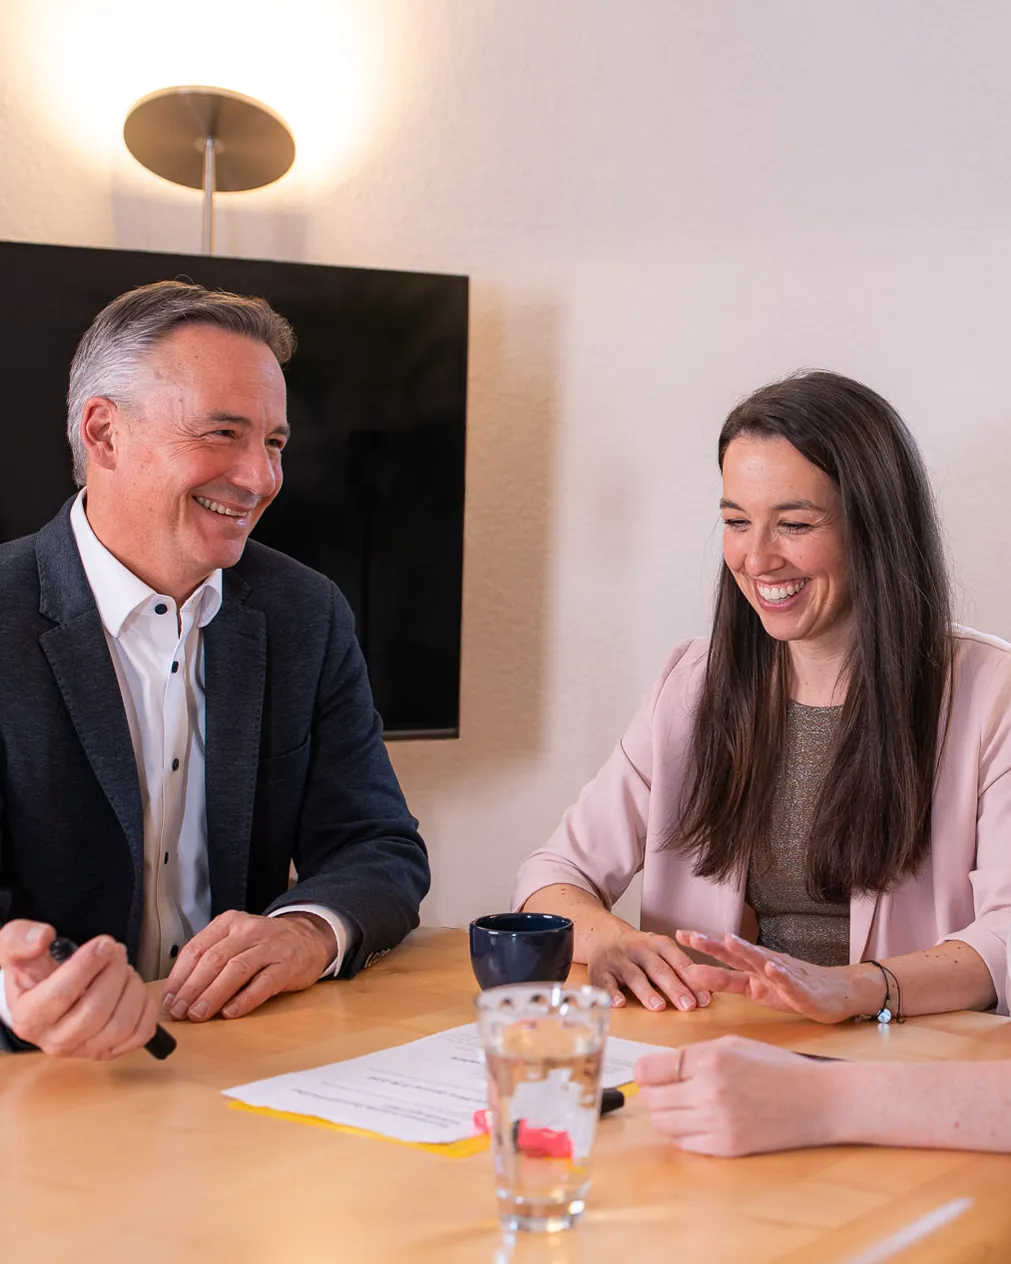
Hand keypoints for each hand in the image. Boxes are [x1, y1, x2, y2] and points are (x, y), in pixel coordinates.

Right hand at [0, 920, 157, 1059]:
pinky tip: (133, 987)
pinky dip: (145, 1007)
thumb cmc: (32, 970)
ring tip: (124, 968)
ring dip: (131, 988)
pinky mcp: (109, 1051)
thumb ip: (21, 938)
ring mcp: (84, 1049)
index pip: (61, 995)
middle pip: (95, 1011)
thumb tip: (43, 938)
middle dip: (114, 973)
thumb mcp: (14, 947)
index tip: (104, 943)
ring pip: (121, 1025)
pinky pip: (140, 1034)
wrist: (42, 993)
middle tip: (116, 951)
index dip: (88, 965)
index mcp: (30, 1017)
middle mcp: (55, 1041)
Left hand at [162, 910, 336, 1022]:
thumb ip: (210, 958)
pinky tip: (230, 1012)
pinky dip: (244, 999)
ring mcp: (270, 947)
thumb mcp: (235, 939)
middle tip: (180, 1011)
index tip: (169, 999)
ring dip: (213, 995)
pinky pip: (263, 983)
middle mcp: (249, 930)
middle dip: (192, 989)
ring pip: (235, 970)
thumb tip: (179, 992)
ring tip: (198, 1015)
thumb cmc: (264, 945)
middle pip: (213, 959)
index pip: (197, 948)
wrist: (308, 938)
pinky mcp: (287, 965)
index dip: (179, 976)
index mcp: (230, 922)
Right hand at [586, 924, 710, 1012]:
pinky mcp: (601, 971)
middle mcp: (640, 950)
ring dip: (647, 991)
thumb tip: (710, 993)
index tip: (705, 999)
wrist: (602, 937)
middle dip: (675, 987)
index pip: (679, 962)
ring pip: (634, 975)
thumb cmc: (640, 952)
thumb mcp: (661, 952)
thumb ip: (682, 970)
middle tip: (688, 1005)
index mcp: (659, 944)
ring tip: (659, 1007)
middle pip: (659, 969)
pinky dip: (611, 993)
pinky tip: (619, 1004)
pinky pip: (606, 982)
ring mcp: (619, 960)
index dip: (692, 980)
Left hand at [635, 1035, 833, 1155]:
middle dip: (654, 1093)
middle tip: (668, 1089)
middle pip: (651, 1099)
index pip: (650, 1070)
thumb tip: (659, 1067)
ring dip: (667, 1114)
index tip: (649, 1073)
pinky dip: (685, 1133)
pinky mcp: (726, 1147)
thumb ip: (694, 1054)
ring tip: (686, 1104)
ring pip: (662, 1124)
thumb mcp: (734, 1044)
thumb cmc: (777, 1067)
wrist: (819, 1101)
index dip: (646, 1072)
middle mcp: (709, 1090)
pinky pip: (684, 1143)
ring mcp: (717, 1122)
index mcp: (710, 1058)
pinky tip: (702, 1121)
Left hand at [674, 930, 865, 1023]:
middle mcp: (764, 967)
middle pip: (735, 955)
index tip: (678, 934)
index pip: (722, 957)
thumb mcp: (755, 988)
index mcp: (751, 970)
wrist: (836, 993)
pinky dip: (781, 975)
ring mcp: (783, 976)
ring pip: (761, 961)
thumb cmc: (793, 989)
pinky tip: (772, 968)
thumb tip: (693, 977)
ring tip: (729, 940)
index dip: (701, 946)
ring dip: (745, 950)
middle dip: (712, 945)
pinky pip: (790, 982)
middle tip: (690, 936)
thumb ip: (728, 982)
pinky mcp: (801, 990)